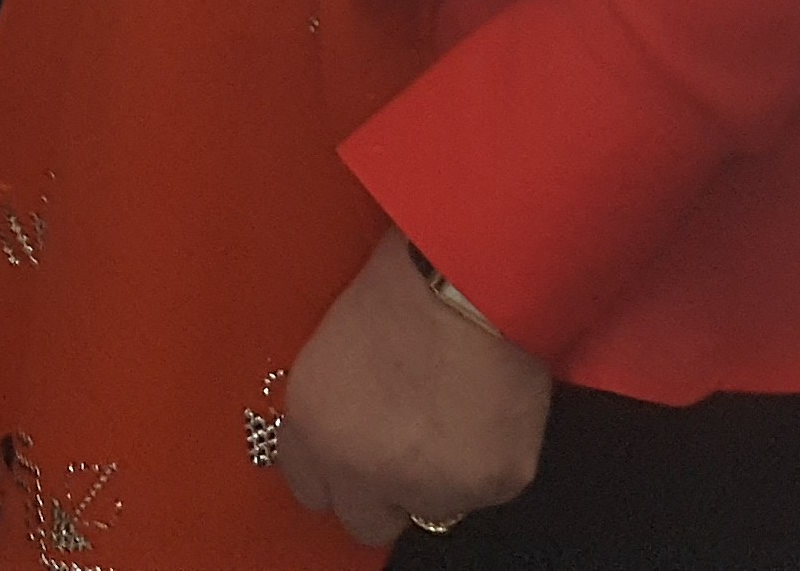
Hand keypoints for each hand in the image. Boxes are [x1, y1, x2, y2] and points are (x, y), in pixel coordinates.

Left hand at [273, 234, 549, 547]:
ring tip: (457, 410)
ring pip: (431, 507)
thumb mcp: (334, 346)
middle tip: (411, 446)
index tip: (354, 456)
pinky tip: (489, 408)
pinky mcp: (488, 485)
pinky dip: (491, 460)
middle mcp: (361, 467)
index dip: (336, 471)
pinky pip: (485, 490)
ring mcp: (426, 484)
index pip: (309, 488)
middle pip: (364, 519)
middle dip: (384, 491)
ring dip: (442, 475)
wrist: (471, 279)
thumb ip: (334, 409)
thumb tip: (347, 432)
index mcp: (312, 426)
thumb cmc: (404, 283)